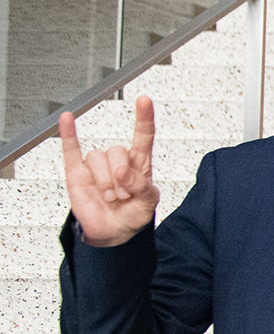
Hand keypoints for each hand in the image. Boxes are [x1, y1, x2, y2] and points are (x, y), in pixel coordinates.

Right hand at [60, 99, 159, 248]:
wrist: (113, 233)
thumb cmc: (133, 214)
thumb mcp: (148, 203)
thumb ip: (141, 186)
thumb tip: (122, 172)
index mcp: (139, 164)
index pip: (143, 137)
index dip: (144, 119)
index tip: (145, 100)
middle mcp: (117, 161)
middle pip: (116, 151)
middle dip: (119, 177)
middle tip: (122, 195)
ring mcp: (96, 166)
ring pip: (97, 157)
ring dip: (103, 180)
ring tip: (109, 197)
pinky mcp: (77, 172)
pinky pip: (70, 148)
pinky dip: (68, 133)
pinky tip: (66, 118)